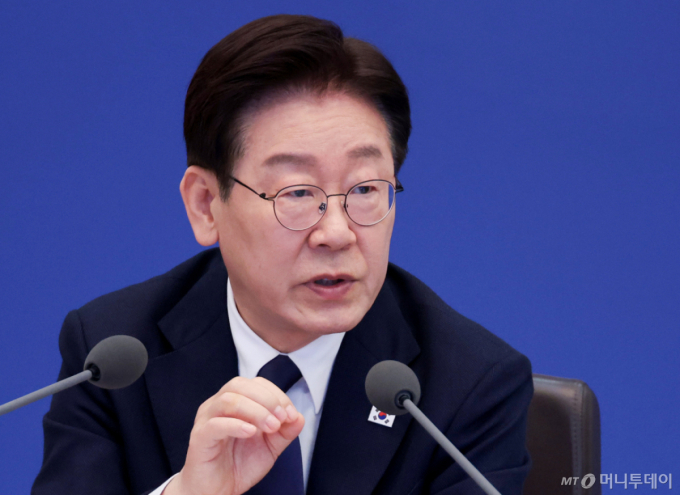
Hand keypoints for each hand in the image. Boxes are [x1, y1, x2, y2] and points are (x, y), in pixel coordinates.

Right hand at [164, 376, 304, 494]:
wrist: (218, 491)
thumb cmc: (239, 465)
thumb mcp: (270, 447)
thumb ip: (285, 432)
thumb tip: (299, 417)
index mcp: (235, 402)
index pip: (255, 383)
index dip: (276, 394)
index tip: (290, 414)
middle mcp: (218, 405)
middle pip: (239, 384)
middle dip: (266, 399)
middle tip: (281, 419)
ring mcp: (206, 420)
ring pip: (228, 400)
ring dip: (255, 411)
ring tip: (270, 426)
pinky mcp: (199, 438)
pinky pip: (215, 424)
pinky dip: (236, 425)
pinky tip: (251, 432)